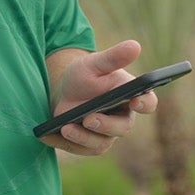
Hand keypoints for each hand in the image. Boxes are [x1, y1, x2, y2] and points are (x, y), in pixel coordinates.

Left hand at [41, 40, 155, 156]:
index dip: (144, 103)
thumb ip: (114, 57)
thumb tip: (136, 45)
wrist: (64, 90)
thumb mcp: (95, 64)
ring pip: (100, 143)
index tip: (135, 101)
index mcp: (132, 97)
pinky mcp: (89, 145)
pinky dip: (62, 142)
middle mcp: (123, 119)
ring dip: (82, 137)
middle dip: (105, 125)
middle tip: (89, 118)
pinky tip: (47, 135)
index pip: (147, 103)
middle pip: (121, 128)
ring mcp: (106, 135)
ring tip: (66, 127)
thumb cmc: (85, 75)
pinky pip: (78, 148)